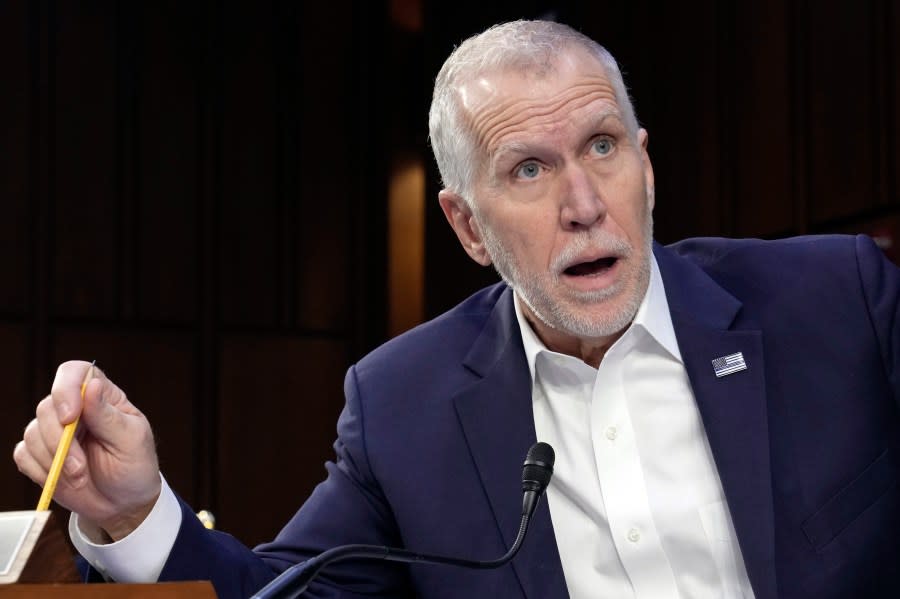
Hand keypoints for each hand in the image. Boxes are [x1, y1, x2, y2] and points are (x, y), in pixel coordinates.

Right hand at [14, 360, 160, 540]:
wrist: (122, 503)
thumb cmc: (135, 467)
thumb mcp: (131, 441)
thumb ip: (109, 416)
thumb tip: (92, 385)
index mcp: (102, 397)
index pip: (74, 373)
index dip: (65, 389)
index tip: (70, 417)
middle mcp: (75, 409)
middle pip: (47, 407)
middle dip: (60, 442)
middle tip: (80, 468)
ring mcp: (55, 431)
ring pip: (32, 433)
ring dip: (54, 461)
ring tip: (80, 477)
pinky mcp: (40, 454)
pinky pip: (23, 455)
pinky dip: (40, 471)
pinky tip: (62, 480)